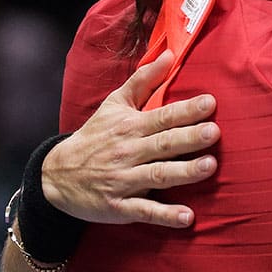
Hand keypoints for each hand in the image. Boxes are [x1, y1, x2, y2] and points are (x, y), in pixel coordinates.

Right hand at [42, 50, 219, 227]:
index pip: (162, 116)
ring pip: (157, 175)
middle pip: (163, 144)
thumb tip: (169, 53)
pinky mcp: (119, 207)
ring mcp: (123, 181)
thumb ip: (144, 80)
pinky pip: (144, 211)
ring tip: (210, 167)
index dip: (186, 110)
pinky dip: (165, 215)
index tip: (211, 102)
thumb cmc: (95, 136)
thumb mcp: (115, 104)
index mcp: (130, 127)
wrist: (55, 176)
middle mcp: (128, 152)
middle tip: (215, 132)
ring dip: (184, 172)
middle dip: (189, 138)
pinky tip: (188, 217)